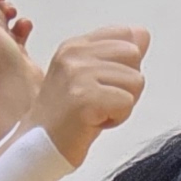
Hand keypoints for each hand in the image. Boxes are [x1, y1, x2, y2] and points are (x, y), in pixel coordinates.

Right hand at [33, 27, 149, 163]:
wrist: (38, 147)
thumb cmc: (66, 118)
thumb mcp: (89, 78)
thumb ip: (115, 55)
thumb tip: (143, 33)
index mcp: (75, 46)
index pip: (125, 33)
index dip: (125, 64)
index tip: (103, 84)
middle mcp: (74, 54)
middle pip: (133, 55)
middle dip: (127, 84)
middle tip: (101, 102)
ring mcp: (78, 74)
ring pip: (136, 81)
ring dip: (122, 105)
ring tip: (96, 113)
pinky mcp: (85, 97)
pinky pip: (127, 103)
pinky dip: (117, 119)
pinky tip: (95, 123)